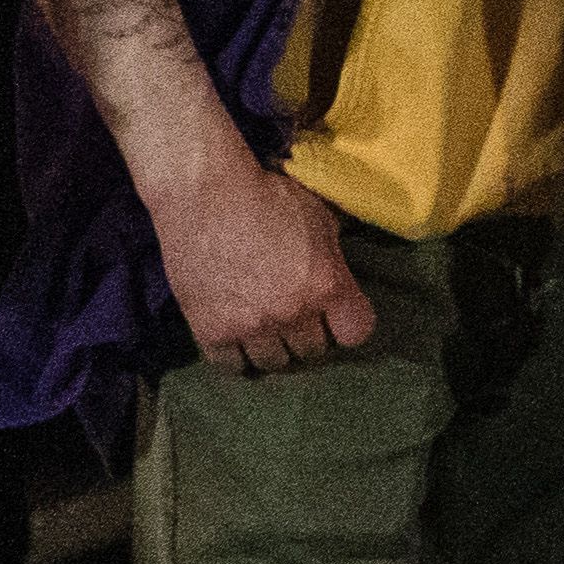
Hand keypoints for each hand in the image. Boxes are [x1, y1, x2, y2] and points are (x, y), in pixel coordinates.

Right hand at [151, 147, 371, 373]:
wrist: (206, 197)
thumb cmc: (269, 197)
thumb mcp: (320, 219)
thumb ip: (332, 257)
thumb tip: (340, 278)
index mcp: (327, 283)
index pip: (356, 332)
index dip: (349, 324)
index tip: (338, 317)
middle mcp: (293, 312)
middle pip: (313, 351)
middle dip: (309, 336)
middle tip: (297, 319)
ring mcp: (251, 327)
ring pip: (274, 363)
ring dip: (274, 348)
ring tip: (267, 330)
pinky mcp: (211, 333)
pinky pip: (232, 366)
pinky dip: (237, 356)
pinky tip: (238, 337)